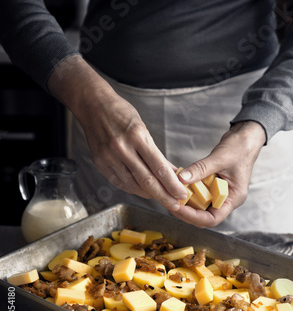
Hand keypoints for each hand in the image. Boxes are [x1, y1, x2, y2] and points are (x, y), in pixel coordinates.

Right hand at [48, 56, 187, 210]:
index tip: (182, 193)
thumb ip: (155, 152)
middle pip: (147, 180)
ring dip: (150, 194)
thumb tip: (171, 171)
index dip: (172, 184)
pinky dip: (133, 189)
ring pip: (133, 185)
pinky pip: (119, 182)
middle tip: (176, 205)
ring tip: (162, 198)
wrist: (93, 105)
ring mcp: (109, 157)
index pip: (159, 167)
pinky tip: (143, 192)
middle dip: (164, 196)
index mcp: (137, 136)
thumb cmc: (120, 113)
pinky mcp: (100, 163)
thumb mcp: (142, 128)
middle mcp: (122, 148)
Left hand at [170, 121, 265, 227]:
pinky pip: (200, 194)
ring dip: (186, 202)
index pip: (213, 219)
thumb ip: (200, 169)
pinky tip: (179, 184)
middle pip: (204, 216)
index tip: (179, 208)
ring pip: (200, 206)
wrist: (246, 137)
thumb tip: (181, 179)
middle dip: (187, 212)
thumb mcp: (219, 158)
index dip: (194, 216)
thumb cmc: (240, 148)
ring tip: (172, 194)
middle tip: (171, 202)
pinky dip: (189, 191)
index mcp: (234, 198)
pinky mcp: (214, 186)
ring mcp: (220, 193)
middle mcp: (227, 199)